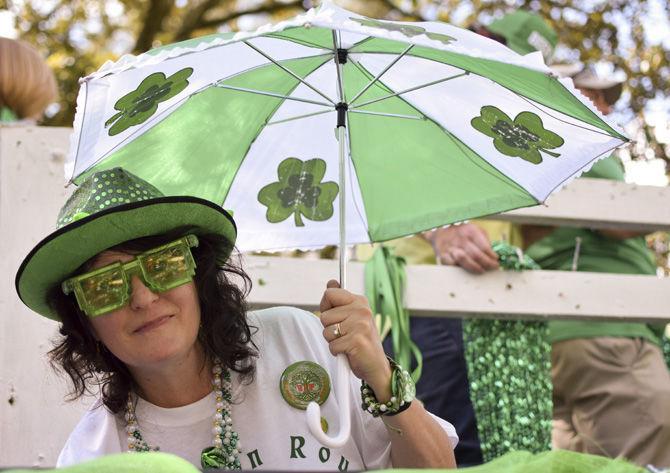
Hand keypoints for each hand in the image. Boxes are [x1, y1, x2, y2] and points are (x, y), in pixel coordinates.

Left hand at [319, 280, 391, 400]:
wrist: (376, 366)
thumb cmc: (361, 341)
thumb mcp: (352, 317)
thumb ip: (340, 301)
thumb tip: (331, 282)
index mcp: (360, 301)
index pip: (330, 294)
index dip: (326, 307)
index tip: (335, 316)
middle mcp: (361, 310)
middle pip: (324, 315)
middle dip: (329, 328)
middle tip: (344, 334)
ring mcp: (360, 325)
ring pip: (326, 331)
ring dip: (333, 341)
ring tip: (347, 343)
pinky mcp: (357, 341)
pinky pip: (332, 345)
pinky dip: (337, 352)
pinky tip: (349, 352)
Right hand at [426, 223, 498, 273]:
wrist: (441, 230)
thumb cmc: (463, 233)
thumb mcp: (476, 231)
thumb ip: (485, 241)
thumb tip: (494, 256)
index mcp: (470, 231)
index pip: (484, 247)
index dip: (492, 256)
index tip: (496, 261)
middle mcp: (460, 239)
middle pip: (476, 255)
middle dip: (487, 263)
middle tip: (493, 267)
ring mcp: (451, 247)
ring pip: (464, 260)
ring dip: (475, 267)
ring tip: (482, 270)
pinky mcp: (443, 255)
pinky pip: (452, 265)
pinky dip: (460, 269)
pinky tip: (467, 270)